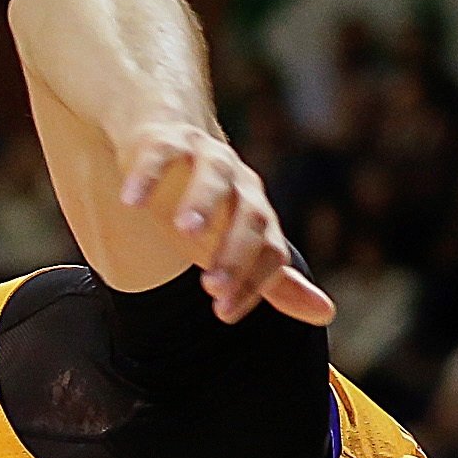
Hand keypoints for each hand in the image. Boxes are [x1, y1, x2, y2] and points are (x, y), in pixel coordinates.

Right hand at [113, 122, 331, 323]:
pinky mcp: (165, 142)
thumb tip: (326, 315)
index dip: (252, 282)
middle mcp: (238, 183)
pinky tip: (131, 201)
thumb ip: (276, 282)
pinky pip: (160, 154)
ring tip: (183, 231)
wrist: (170, 147)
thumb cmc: (208, 208)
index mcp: (256, 211)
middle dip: (234, 252)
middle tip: (212, 288)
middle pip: (249, 215)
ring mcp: (204, 157)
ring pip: (214, 176)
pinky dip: (147, 175)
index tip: (224, 314)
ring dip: (201, 202)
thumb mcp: (240, 246)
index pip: (269, 250)